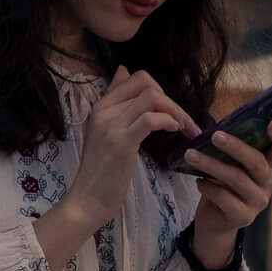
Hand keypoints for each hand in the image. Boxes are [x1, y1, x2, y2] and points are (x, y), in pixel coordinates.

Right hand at [45, 68, 197, 270]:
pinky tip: (175, 131)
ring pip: (152, 98)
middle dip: (171, 99)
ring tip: (183, 128)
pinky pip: (151, 119)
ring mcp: (112, 124)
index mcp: (101, 105)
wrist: (87, 200)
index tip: (170, 111)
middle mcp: (104, 109)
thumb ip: (117, 103)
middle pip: (146, 83)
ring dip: (175, 110)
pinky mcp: (122, 142)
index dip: (159, 90)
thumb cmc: (101, 171)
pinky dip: (169, 121)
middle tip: (183, 121)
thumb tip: (123, 70)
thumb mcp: (106, 130)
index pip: (136, 78)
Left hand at [181, 123, 271, 270]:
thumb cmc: (223, 185)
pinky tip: (198, 181)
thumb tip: (217, 127)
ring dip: (211, 165)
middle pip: (257, 162)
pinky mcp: (243, 216)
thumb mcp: (229, 164)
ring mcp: (258, 202)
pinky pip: (224, 197)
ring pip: (237, 179)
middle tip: (215, 136)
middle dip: (235, 147)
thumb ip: (230, 149)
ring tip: (191, 155)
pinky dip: (208, 186)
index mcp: (269, 165)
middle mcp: (268, 183)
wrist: (215, 221)